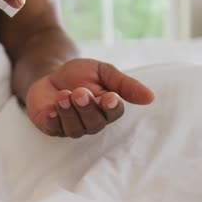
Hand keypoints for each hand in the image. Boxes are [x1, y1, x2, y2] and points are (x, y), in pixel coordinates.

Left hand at [25, 59, 154, 137]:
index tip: (109, 97)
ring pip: (75, 128)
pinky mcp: (51, 126)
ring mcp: (70, 126)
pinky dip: (54, 120)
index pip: (113, 113)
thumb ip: (124, 84)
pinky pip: (54, 129)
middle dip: (87, 108)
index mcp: (106, 109)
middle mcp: (90, 122)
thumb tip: (151, 97)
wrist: (50, 73)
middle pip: (94, 123)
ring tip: (63, 95)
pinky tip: (52, 109)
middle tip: (80, 92)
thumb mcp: (103, 72)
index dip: (111, 107)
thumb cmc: (79, 74)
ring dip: (69, 112)